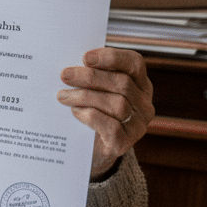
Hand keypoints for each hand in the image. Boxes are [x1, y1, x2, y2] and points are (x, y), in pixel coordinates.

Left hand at [57, 47, 152, 179]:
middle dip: (91, 77)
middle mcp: (144, 103)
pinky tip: (75, 112)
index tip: (85, 57)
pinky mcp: (125, 143)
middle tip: (65, 75)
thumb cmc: (91, 111)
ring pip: (117, 104)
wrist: (89, 149)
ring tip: (63, 96)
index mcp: (140, 84)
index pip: (135, 63)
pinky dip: (90, 116)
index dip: (112, 57)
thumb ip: (91, 75)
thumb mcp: (95, 90)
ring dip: (85, 97)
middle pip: (122, 83)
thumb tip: (71, 64)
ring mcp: (138, 125)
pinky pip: (111, 126)